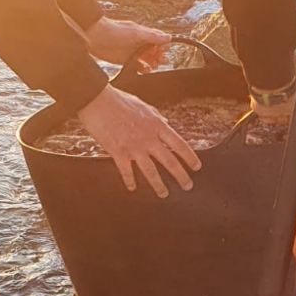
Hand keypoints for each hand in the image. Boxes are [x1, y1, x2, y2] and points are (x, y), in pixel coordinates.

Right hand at [73, 86, 200, 196]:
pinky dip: (130, 181)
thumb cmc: (120, 101)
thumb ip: (157, 117)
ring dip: (159, 185)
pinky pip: (127, 171)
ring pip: (151, 171)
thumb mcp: (144, 106)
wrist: (98, 101)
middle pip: (169, 161)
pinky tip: (132, 188)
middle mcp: (148, 139)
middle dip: (181, 176)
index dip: (190, 157)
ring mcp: (134, 147)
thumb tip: (166, 123)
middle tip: (188, 186)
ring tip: (164, 194)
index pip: (179, 145)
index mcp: (157, 126)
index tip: (197, 167)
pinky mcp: (118, 152)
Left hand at [82, 16, 171, 70]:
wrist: (94, 37)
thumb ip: (152, 36)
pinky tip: (144, 70)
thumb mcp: (135, 32)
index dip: (163, 47)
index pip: (160, 41)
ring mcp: (134, 52)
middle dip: (160, 56)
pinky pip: (139, 67)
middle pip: (156, 52)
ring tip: (152, 66)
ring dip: (153, 64)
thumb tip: (168, 37)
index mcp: (144, 34)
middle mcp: (140, 43)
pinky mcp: (127, 61)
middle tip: (160, 60)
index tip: (162, 51)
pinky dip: (144, 69)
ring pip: (149, 60)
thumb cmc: (113, 30)